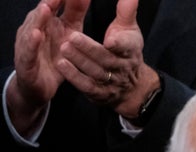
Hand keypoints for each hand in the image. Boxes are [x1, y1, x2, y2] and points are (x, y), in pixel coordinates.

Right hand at [9, 0, 89, 133]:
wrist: (40, 86)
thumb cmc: (55, 56)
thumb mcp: (69, 33)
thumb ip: (75, 13)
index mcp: (47, 22)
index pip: (53, 4)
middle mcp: (35, 29)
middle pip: (41, 13)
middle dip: (49, 2)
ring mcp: (28, 44)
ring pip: (32, 29)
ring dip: (38, 18)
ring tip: (46, 8)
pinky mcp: (26, 61)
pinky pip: (28, 50)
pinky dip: (31, 42)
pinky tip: (36, 35)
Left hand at [56, 0, 158, 115]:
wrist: (133, 87)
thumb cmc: (127, 52)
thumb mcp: (130, 32)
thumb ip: (127, 12)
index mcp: (131, 51)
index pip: (127, 46)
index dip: (119, 43)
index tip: (110, 40)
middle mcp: (122, 68)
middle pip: (106, 59)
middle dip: (89, 49)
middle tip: (72, 37)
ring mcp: (111, 83)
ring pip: (95, 72)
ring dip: (79, 61)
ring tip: (63, 48)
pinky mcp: (100, 93)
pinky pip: (87, 86)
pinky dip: (74, 76)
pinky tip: (61, 65)